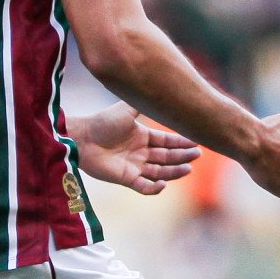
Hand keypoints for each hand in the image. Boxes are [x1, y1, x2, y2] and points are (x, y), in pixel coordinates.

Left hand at [71, 103, 200, 195]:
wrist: (82, 137)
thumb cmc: (103, 122)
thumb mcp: (127, 109)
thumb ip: (143, 103)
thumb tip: (162, 90)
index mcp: (143, 136)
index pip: (167, 141)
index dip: (181, 142)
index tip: (196, 141)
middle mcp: (141, 152)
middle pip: (167, 157)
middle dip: (183, 156)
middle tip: (197, 155)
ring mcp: (134, 166)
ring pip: (160, 172)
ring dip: (174, 172)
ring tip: (188, 169)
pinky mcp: (126, 178)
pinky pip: (143, 186)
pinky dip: (154, 188)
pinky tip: (164, 184)